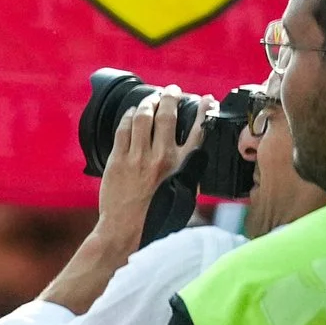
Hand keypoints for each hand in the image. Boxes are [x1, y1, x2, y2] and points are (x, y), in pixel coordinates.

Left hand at [91, 88, 207, 249]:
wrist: (125, 233)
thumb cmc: (156, 221)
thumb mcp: (184, 199)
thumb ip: (189, 176)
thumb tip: (194, 161)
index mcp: (182, 167)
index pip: (199, 131)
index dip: (204, 111)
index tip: (207, 100)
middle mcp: (162, 158)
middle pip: (167, 115)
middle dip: (170, 97)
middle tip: (172, 91)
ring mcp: (138, 157)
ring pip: (143, 117)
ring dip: (148, 102)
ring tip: (151, 98)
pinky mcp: (118, 159)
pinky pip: (124, 129)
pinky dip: (129, 116)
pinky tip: (132, 113)